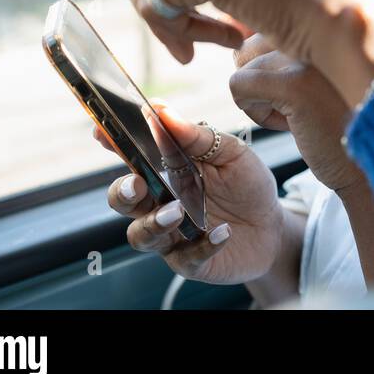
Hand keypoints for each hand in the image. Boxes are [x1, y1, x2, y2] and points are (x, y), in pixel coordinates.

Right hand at [99, 102, 283, 284]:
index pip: (132, 157)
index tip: (101, 130)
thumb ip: (199, 137)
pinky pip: (186, 258)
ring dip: (155, 223)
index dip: (113, 144)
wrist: (272, 228)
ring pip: (141, 235)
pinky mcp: (190, 261)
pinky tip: (223, 232)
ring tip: (178, 211)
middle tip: (136, 184)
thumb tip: (164, 112)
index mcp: (167, 172)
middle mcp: (160, 204)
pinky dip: (203, 246)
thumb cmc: (246, 186)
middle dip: (123, 192)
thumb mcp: (232, 154)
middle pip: (124, 200)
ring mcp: (172, 235)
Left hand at [231, 33, 363, 191]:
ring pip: (244, 66)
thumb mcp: (322, 75)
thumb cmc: (344, 122)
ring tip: (302, 115)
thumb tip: (239, 45)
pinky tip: (290, 125)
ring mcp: (310, 56)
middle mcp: (322, 31)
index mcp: (330, 25)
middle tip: (302, 105)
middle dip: (264, 81)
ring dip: (262, 99)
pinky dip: (254, 111)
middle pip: (252, 45)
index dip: (275, 69)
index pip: (271, 28)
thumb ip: (294, 50)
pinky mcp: (296, 84)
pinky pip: (240, 86)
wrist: (372, 165)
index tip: (306, 91)